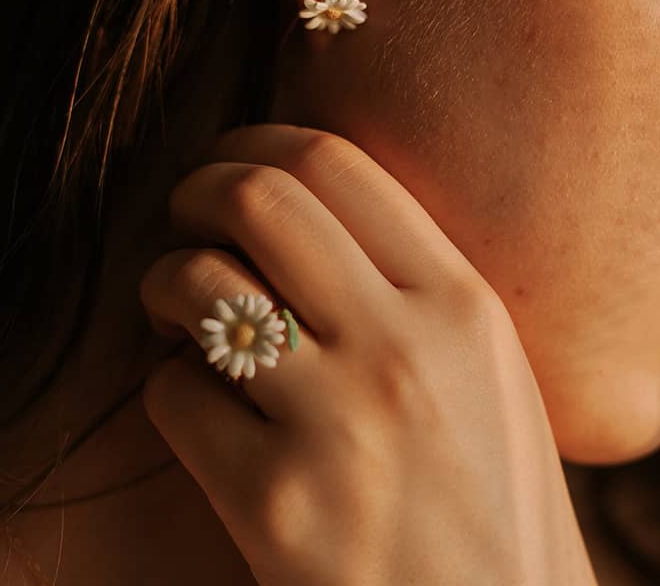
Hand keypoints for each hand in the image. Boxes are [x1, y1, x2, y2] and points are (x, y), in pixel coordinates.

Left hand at [139, 123, 596, 584]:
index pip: (335, 162)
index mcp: (466, 306)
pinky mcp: (275, 504)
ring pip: (198, 284)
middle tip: (184, 224)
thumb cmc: (494, 516)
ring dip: (164, 286)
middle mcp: (407, 347)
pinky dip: (169, 392)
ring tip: (176, 319)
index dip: (257, 144)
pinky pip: (173, 395)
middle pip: (256, 196)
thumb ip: (415, 295)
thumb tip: (301, 220)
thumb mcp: (491, 381)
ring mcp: (340, 423)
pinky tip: (201, 416)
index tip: (231, 168)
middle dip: (196, 192)